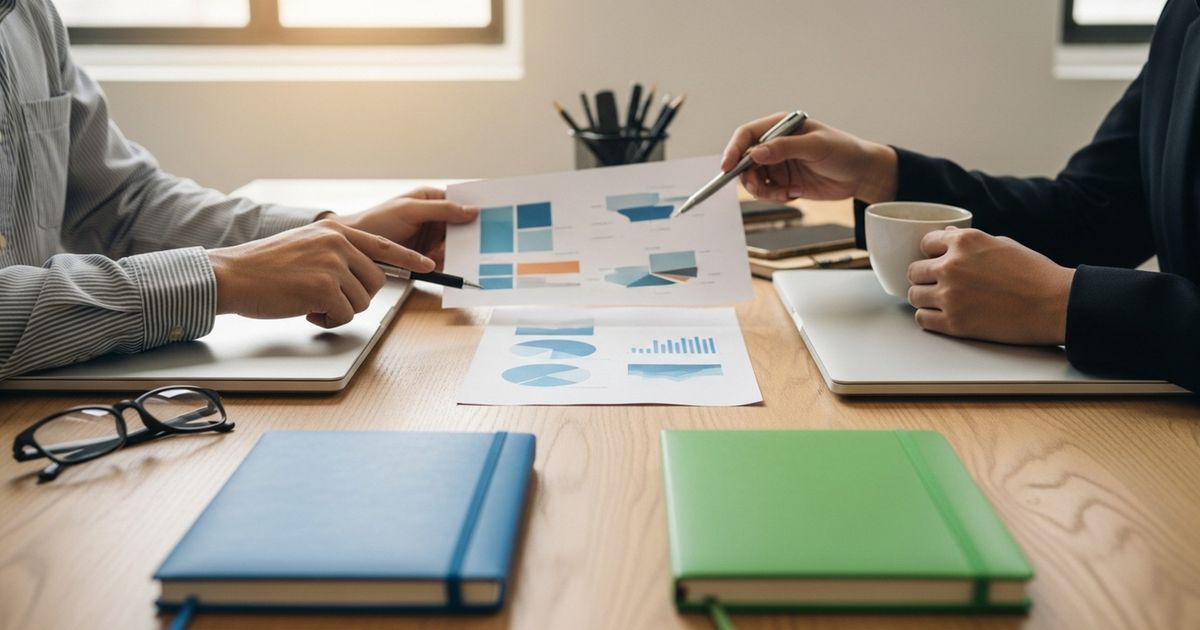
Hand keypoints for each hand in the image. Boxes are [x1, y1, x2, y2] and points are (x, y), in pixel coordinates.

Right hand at [208, 219, 435, 327]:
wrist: (231, 275)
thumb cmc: (263, 267)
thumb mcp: (306, 244)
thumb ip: (335, 252)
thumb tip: (362, 275)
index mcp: (335, 230)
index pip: (383, 245)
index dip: (409, 258)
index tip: (429, 265)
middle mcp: (338, 243)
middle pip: (376, 281)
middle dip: (357, 298)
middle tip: (328, 300)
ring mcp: (333, 264)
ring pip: (362, 301)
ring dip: (339, 311)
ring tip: (310, 304)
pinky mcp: (324, 287)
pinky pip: (345, 315)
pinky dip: (328, 321)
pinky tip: (306, 312)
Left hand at [327, 187, 478, 267]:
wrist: (356, 247)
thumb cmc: (377, 220)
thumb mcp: (411, 210)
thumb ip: (442, 209)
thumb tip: (472, 210)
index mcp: (432, 199)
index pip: (461, 202)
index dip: (477, 208)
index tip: (493, 216)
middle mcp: (435, 218)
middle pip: (462, 226)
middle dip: (468, 235)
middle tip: (480, 242)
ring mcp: (431, 238)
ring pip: (455, 245)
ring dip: (456, 251)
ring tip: (447, 253)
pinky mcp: (427, 257)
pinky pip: (445, 260)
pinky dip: (448, 264)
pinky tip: (448, 266)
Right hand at [721, 113, 898, 203]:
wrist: (861, 174)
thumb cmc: (843, 151)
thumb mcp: (815, 146)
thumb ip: (785, 148)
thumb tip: (756, 153)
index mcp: (780, 127)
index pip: (747, 135)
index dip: (734, 150)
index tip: (727, 167)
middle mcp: (775, 145)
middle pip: (745, 160)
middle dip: (748, 176)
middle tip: (758, 188)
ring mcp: (778, 164)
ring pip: (753, 179)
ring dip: (762, 190)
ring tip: (783, 193)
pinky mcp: (784, 181)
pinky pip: (767, 192)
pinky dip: (774, 196)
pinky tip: (793, 194)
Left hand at [906, 227, 1075, 344]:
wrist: (1054, 305)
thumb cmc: (1035, 273)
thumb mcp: (1002, 244)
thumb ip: (969, 241)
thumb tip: (947, 235)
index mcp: (964, 242)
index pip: (925, 243)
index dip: (932, 253)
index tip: (938, 261)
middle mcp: (951, 266)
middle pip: (914, 271)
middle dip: (925, 277)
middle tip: (938, 284)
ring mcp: (950, 296)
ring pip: (914, 295)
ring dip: (925, 298)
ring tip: (941, 301)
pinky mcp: (954, 323)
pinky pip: (922, 319)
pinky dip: (929, 318)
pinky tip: (942, 316)